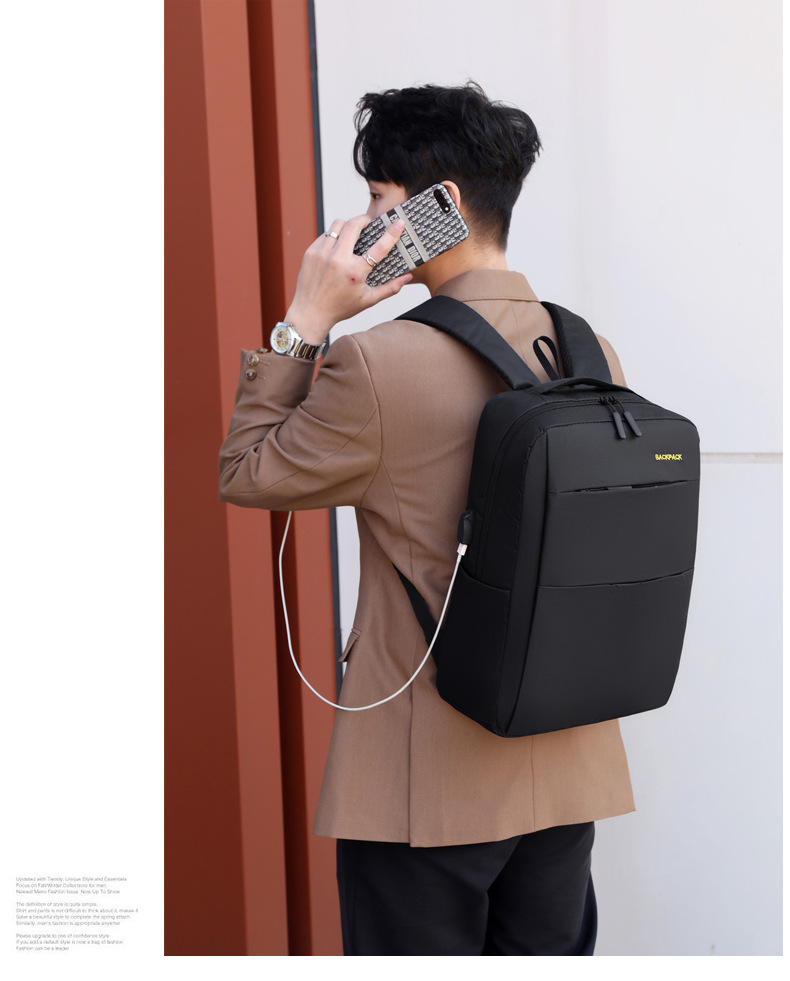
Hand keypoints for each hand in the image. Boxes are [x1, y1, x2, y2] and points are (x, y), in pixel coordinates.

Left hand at [283, 215, 412, 343]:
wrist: (310, 313)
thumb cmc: (340, 308)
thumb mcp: (368, 300)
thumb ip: (390, 288)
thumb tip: (407, 277)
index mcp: (355, 273)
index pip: (379, 247)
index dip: (392, 233)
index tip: (399, 223)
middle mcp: (338, 260)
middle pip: (354, 225)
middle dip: (364, 219)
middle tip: (368, 223)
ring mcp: (322, 254)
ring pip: (337, 225)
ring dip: (347, 226)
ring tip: (351, 234)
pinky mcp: (311, 252)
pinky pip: (325, 234)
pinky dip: (333, 237)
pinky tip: (336, 246)